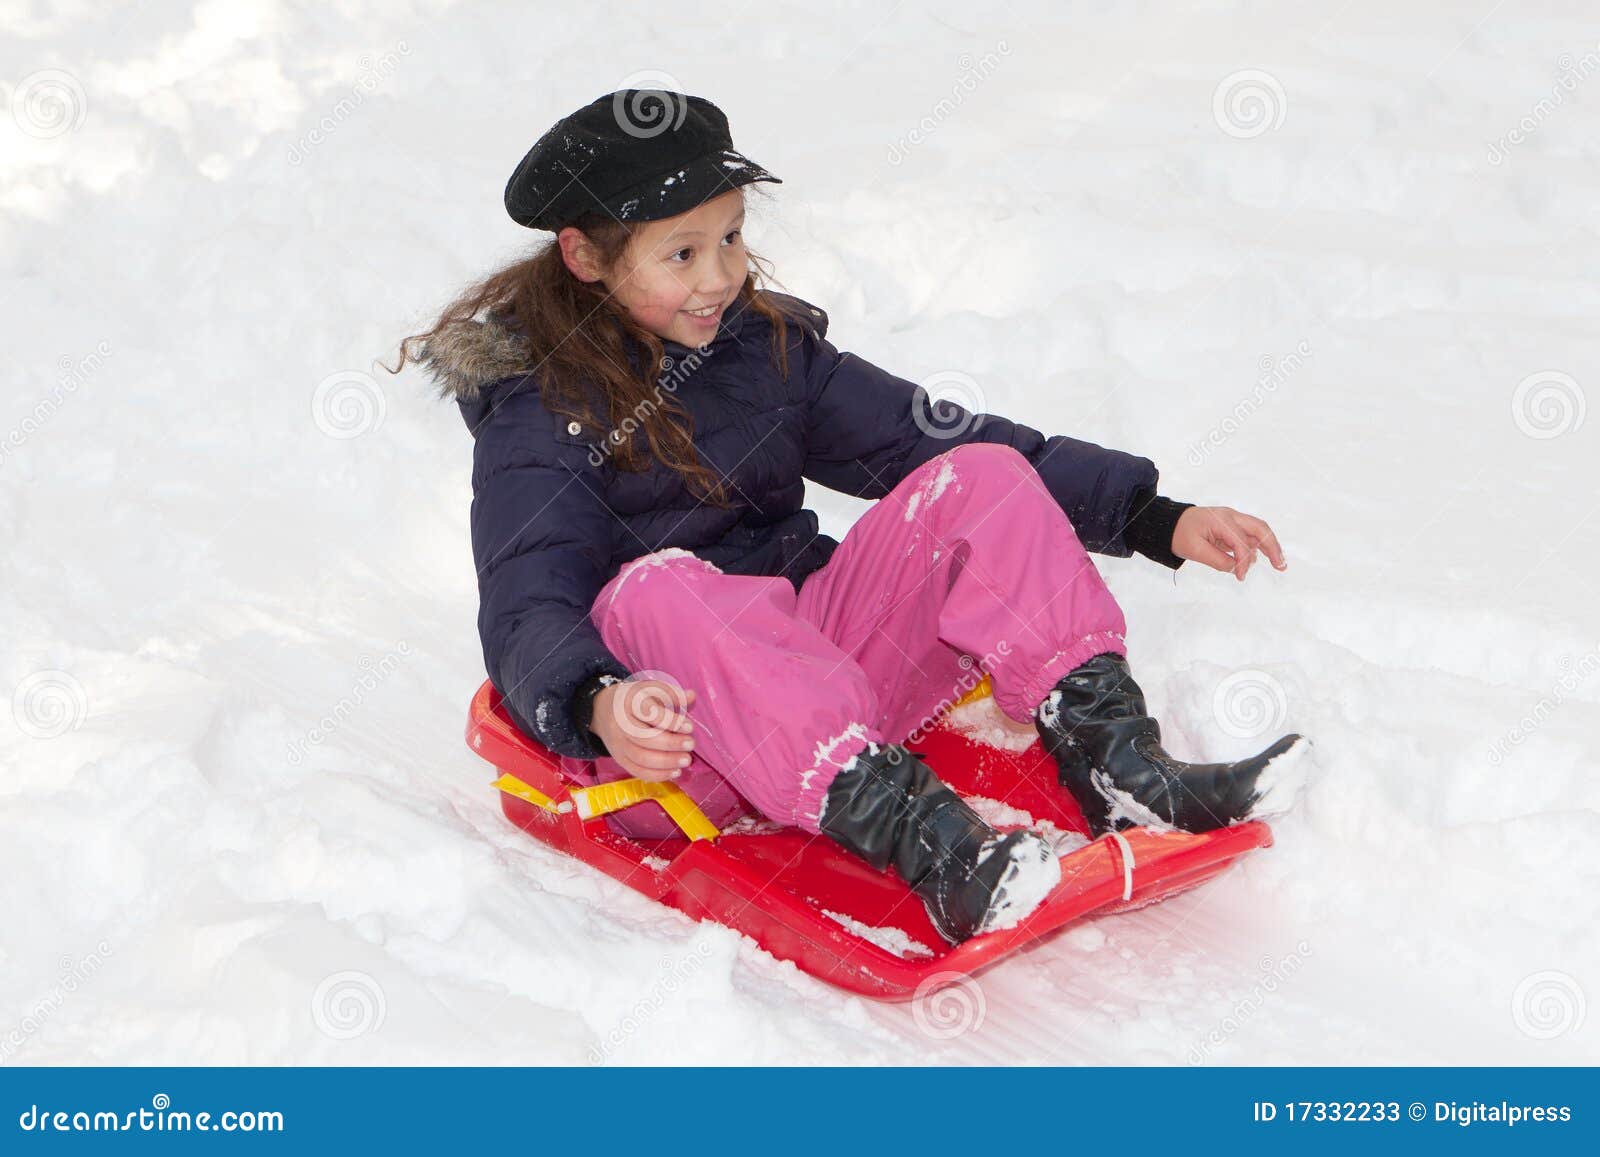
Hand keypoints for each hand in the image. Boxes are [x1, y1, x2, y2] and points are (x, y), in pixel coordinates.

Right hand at [590, 679, 696, 780]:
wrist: (603, 710)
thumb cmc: (633, 700)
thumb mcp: (649, 689)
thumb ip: (671, 693)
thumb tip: (691, 696)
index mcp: (629, 703)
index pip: (649, 713)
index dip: (671, 721)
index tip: (690, 726)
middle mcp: (620, 724)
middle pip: (644, 738)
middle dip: (670, 743)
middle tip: (690, 744)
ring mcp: (618, 744)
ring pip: (641, 758)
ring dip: (667, 762)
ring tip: (686, 760)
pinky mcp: (620, 759)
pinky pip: (638, 771)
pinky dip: (658, 775)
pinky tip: (675, 771)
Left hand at [1172, 506, 1286, 581]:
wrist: (1169, 523)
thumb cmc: (1179, 534)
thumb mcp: (1195, 550)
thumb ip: (1218, 561)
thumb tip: (1237, 569)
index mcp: (1221, 520)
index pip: (1241, 542)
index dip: (1243, 562)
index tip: (1240, 577)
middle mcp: (1231, 516)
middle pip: (1260, 528)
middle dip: (1273, 547)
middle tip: (1281, 566)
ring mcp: (1232, 520)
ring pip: (1258, 530)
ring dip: (1268, 546)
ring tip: (1277, 564)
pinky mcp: (1231, 526)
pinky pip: (1249, 534)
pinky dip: (1257, 546)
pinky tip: (1259, 559)